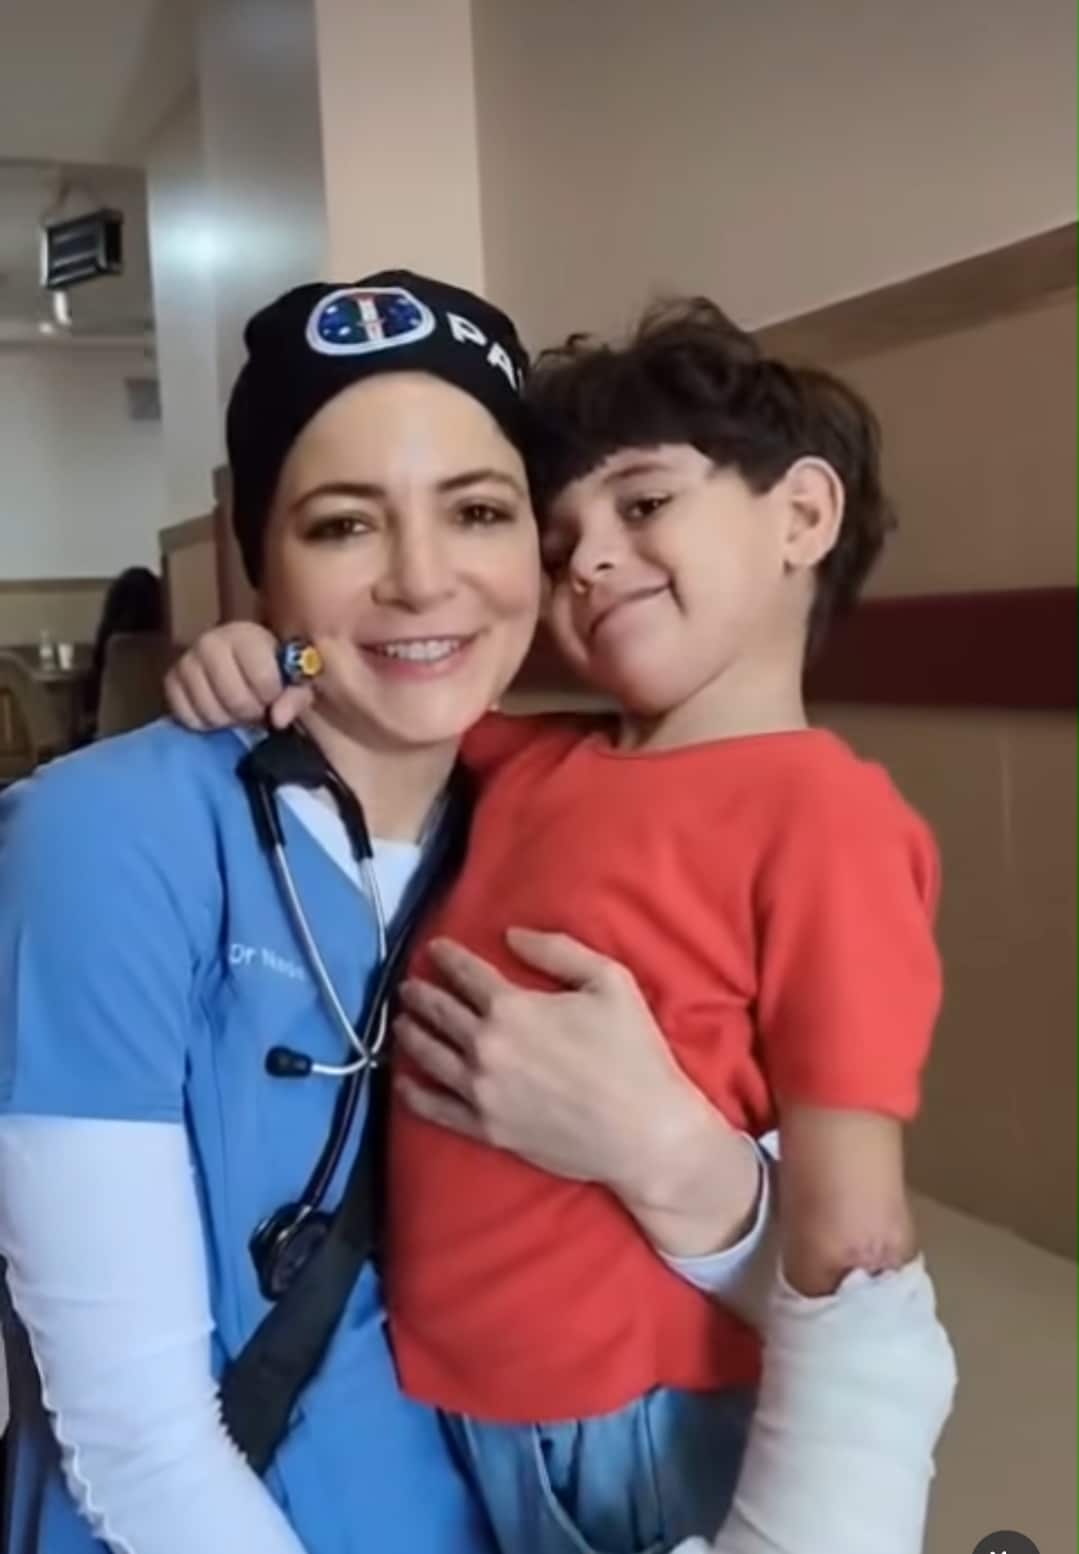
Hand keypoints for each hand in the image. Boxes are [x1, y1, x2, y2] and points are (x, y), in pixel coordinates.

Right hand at [165, 622, 312, 730]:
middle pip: (234, 698)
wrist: (240, 662)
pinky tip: (217, 711)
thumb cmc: (273, 669)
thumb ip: (297, 696)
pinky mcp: (170, 680)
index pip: (263, 677)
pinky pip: (186, 716)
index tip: (274, 694)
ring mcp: (186, 661)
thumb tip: (278, 719)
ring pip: (210, 710)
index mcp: (246, 635)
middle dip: (250, 711)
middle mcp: (210, 642)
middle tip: (256, 707)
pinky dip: (204, 723)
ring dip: (227, 720)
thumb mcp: (296, 678)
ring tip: (236, 709)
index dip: (272, 695)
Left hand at [395, 928, 760, 1254]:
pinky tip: (403, 1083)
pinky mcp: (487, 1128)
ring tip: (400, 1023)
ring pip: (429, 1057)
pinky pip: (437, 1109)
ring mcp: (481, 1091)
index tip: (435, 948)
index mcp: (512, 1007)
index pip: (467, 974)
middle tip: (409, 986)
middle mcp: (486, 1047)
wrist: (645, 1132)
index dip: (447, 957)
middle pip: (440, 1012)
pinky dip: (414, 1093)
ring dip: (411, 1035)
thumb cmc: (633, 1053)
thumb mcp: (609, 982)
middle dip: (421, 993)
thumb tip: (512, 936)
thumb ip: (557, 951)